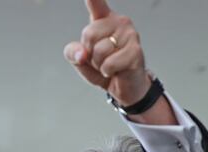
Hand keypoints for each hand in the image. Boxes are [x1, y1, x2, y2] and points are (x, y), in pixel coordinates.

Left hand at [64, 0, 171, 121]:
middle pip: (88, 34)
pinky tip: (116, 71)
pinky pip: (109, 64)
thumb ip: (72, 52)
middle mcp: (118, 22)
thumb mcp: (81, 60)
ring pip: (99, 51)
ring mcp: (129, 35)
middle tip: (101, 59)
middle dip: (89, 53)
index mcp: (103, 19)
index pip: (96, 1)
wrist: (125, 87)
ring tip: (109, 65)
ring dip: (99, 65)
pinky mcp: (135, 51)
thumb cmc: (104, 68)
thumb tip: (80, 54)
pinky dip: (107, 72)